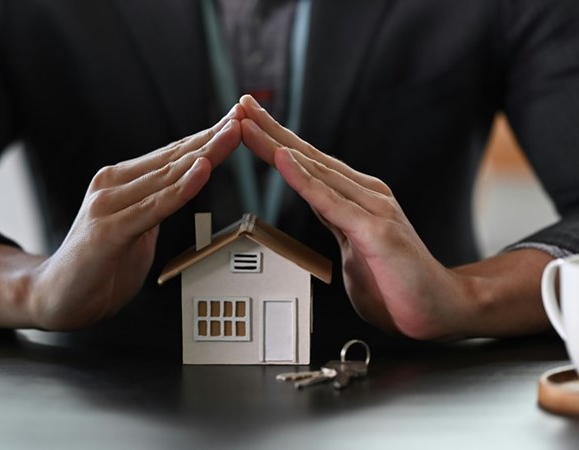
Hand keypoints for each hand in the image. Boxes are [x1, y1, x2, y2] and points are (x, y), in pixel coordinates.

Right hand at [31, 106, 243, 328]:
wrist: (55, 297)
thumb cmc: (98, 266)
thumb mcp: (135, 230)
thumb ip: (153, 207)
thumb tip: (182, 189)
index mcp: (120, 182)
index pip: (171, 155)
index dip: (206, 137)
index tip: (236, 120)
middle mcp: (112, 185)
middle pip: (173, 157)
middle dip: (213, 136)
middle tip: (244, 114)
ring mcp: (108, 205)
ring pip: (167, 176)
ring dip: (205, 152)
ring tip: (233, 132)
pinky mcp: (108, 230)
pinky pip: (154, 207)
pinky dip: (182, 189)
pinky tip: (202, 171)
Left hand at [239, 95, 474, 339]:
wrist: (443, 308)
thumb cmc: (399, 284)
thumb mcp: (354, 247)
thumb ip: (336, 223)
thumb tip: (319, 209)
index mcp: (355, 199)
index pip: (308, 164)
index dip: (276, 141)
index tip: (249, 122)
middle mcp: (363, 195)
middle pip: (307, 157)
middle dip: (271, 130)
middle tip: (242, 104)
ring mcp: (371, 209)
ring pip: (314, 171)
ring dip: (277, 145)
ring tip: (249, 124)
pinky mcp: (375, 231)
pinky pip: (330, 202)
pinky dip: (303, 179)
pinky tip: (282, 159)